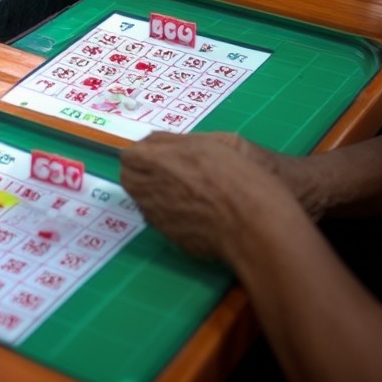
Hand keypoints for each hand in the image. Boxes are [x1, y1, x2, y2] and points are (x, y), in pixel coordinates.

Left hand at [121, 133, 300, 260]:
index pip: (128, 156)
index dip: (144, 153)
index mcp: (153, 163)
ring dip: (156, 193)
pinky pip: (163, 221)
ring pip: (144, 202)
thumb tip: (150, 144)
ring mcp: (159, 219)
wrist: (253, 223)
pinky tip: (198, 211)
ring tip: (187, 190)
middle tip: (170, 170)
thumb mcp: (205, 143)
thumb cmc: (234, 176)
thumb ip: (170, 142)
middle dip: (143, 173)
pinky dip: (173, 214)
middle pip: (130, 180)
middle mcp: (148, 192)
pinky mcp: (172, 239)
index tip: (161, 154)